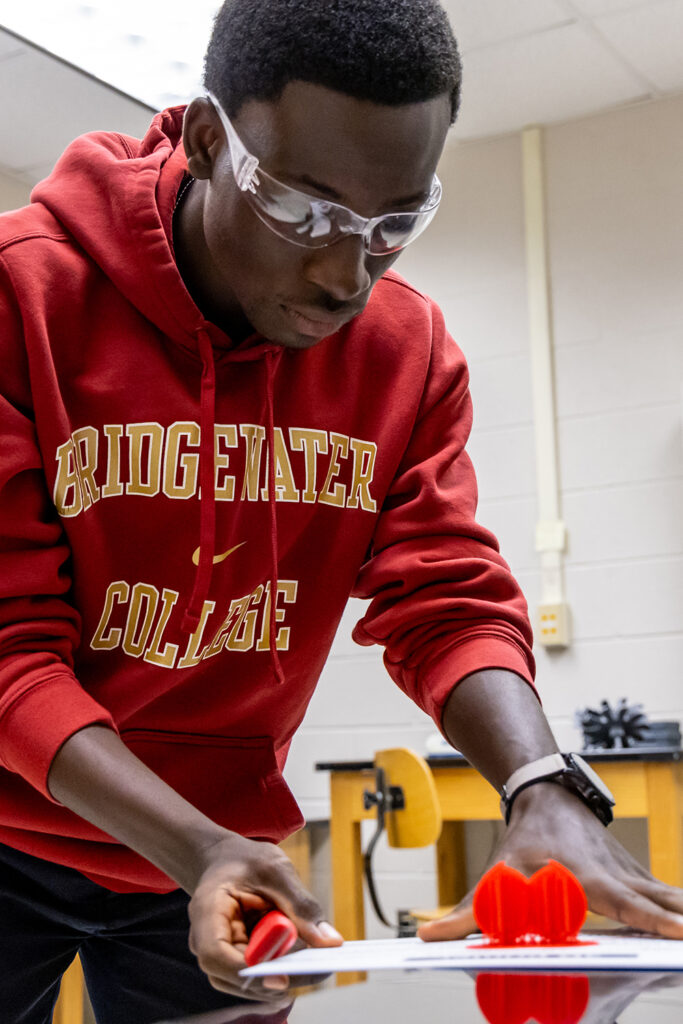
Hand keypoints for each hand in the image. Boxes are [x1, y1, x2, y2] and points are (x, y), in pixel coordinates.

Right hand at [188, 832, 341, 995]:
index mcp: (208, 910)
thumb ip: (302, 906)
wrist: (225, 860)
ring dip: (282, 976)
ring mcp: (219, 954)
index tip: (283, 976)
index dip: (248, 970)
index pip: (215, 954)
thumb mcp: (277, 871)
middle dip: (276, 977)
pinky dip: (281, 970)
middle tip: (317, 969)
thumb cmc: (246, 861)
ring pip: (248, 983)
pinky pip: (257, 975)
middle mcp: (206, 940)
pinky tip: (303, 959)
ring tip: (314, 962)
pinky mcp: (235, 960)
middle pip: (234, 976)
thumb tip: (330, 943)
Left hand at [418, 783, 682, 941]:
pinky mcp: (636, 874)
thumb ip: (466, 910)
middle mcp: (615, 875)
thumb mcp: (497, 872)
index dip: (650, 919)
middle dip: (678, 921)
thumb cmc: (526, 838)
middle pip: (655, 903)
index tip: (677, 932)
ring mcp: (630, 873)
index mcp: (587, 879)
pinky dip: (682, 909)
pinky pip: (667, 895)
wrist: (548, 795)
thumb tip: (429, 935)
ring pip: (668, 896)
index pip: (624, 903)